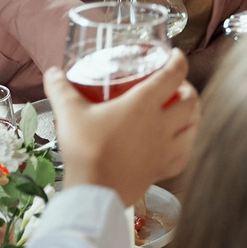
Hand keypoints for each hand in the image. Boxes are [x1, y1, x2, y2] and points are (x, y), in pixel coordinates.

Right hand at [44, 51, 198, 204]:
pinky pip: (185, 154)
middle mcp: (161, 124)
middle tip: (177, 84)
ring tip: (183, 110)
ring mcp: (165, 149)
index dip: (179, 60)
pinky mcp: (162, 170)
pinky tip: (179, 142)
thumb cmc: (85, 150)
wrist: (94, 192)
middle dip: (188, 87)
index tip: (175, 55)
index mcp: (144, 104)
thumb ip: (60, 88)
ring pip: (194, 126)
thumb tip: (52, 72)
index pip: (173, 74)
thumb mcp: (69, 113)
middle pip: (190, 100)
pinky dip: (186, 143)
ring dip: (193, 114)